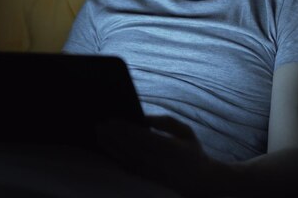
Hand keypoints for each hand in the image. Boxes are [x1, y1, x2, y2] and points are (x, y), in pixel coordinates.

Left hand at [96, 116, 212, 195]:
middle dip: (113, 135)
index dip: (125, 128)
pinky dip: (115, 158)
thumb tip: (143, 117)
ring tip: (99, 134)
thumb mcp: (186, 131)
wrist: (199, 180)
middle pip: (130, 147)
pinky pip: (127, 168)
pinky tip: (107, 149)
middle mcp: (158, 161)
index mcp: (169, 148)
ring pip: (125, 158)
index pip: (142, 137)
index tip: (112, 119)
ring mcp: (151, 171)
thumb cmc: (192, 151)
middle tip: (99, 125)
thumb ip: (166, 122)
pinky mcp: (146, 178)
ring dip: (110, 146)